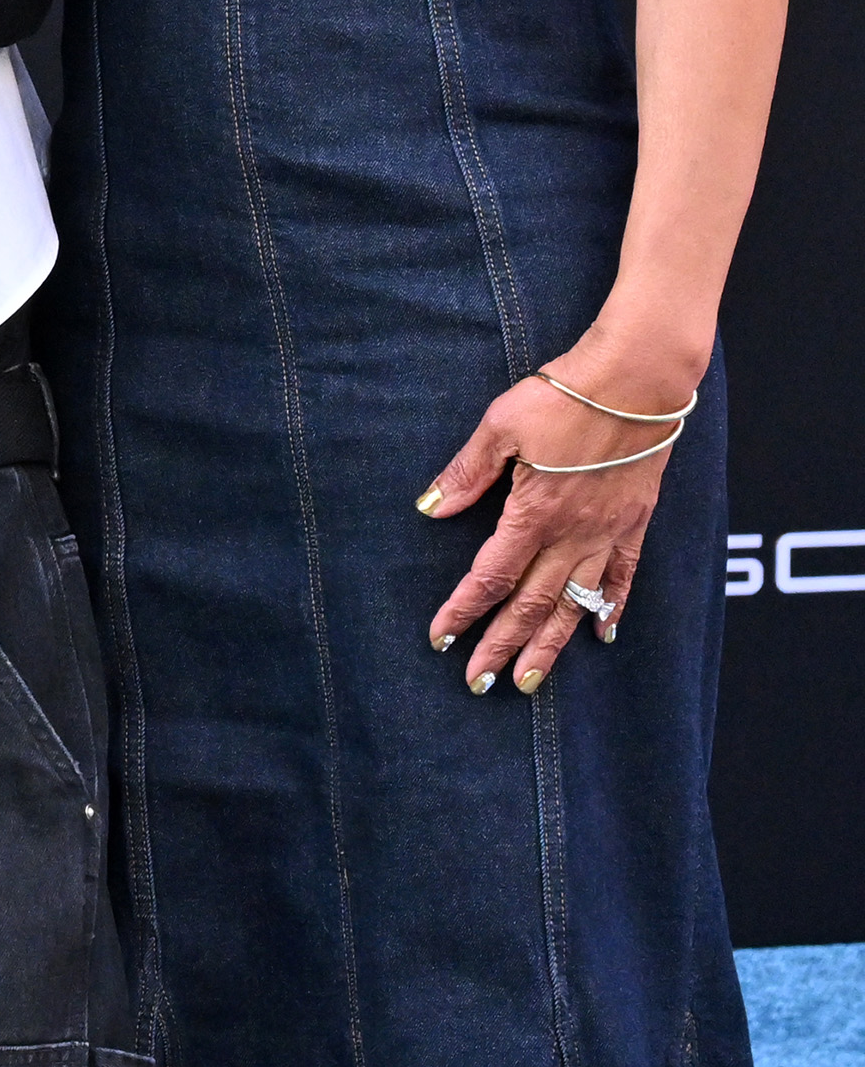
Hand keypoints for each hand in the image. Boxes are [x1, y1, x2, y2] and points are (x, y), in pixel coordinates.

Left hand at [423, 352, 686, 693]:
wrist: (636, 384)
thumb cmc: (562, 397)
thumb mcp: (500, 427)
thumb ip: (467, 473)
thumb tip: (431, 509)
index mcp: (534, 513)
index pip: (492, 576)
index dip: (464, 609)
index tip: (441, 639)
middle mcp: (572, 534)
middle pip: (531, 603)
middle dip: (502, 645)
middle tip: (479, 683)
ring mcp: (608, 533)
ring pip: (574, 603)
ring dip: (550, 644)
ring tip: (529, 680)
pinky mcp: (636, 524)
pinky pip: (623, 578)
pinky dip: (611, 609)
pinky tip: (602, 634)